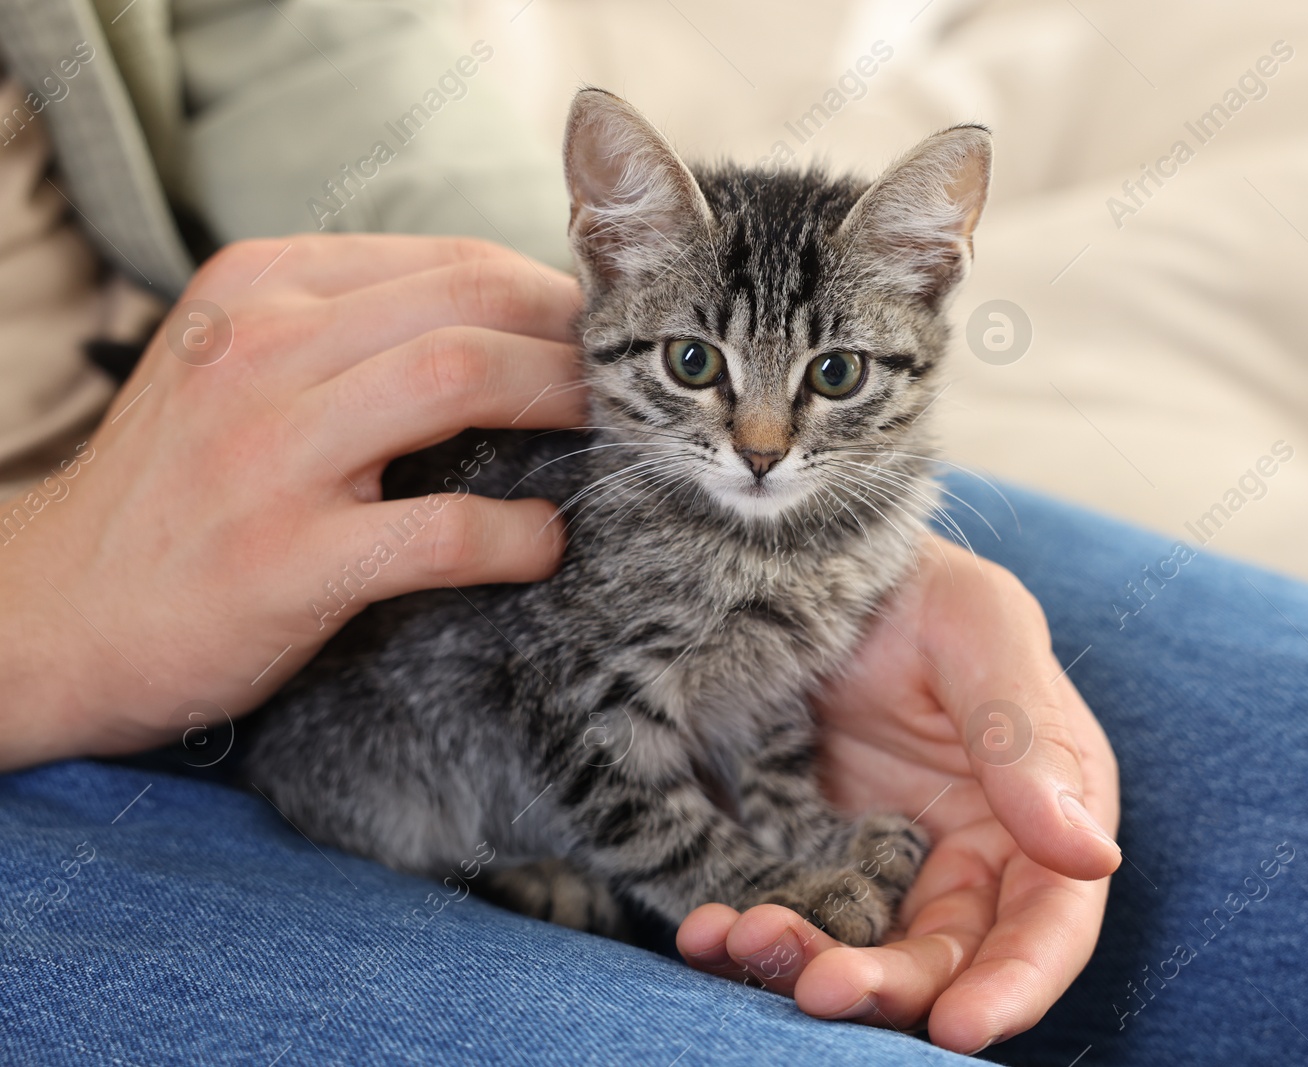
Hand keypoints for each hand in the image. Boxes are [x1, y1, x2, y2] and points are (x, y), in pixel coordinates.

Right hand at [0, 234, 585, 769]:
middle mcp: (259, 350)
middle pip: (468, 303)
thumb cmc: (174, 491)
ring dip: (560, 402)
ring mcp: (269, 453)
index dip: (545, 294)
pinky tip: (544, 542)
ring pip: (460, 379)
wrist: (50, 613)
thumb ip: (344, 331)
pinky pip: (444, 529)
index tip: (594, 335)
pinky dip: (518, 534)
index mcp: (256, 291)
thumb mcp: (233, 368)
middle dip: (572, 337)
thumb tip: (499, 322)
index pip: (444, 261)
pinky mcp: (287, 560)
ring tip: (605, 437)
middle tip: (625, 384)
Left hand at [677, 537, 1119, 1053]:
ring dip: (811, 962)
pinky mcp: (812, 858)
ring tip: (746, 939)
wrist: (804, 560)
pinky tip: (707, 929)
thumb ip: (1026, 741)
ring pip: (865, 949)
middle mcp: (973, 854)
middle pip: (949, 957)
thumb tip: (1094, 857)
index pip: (1048, 923)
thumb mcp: (981, 634)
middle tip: (820, 988)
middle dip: (890, 986)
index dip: (1014, 985)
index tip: (958, 1026)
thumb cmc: (919, 587)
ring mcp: (887, 861)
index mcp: (1044, 809)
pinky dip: (751, 931)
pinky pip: (791, 915)